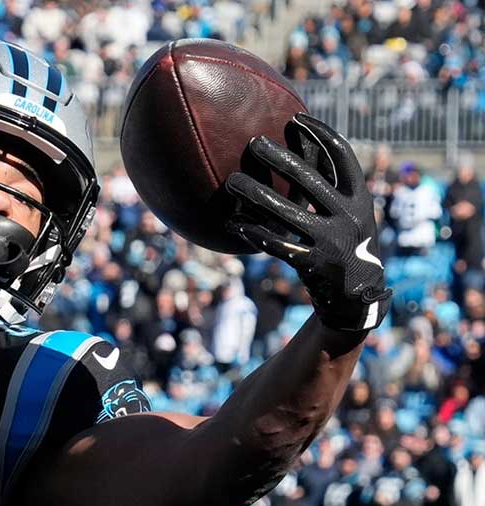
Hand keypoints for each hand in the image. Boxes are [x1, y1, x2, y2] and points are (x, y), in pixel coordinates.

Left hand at [224, 113, 391, 331]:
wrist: (357, 298)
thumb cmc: (346, 247)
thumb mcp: (352, 216)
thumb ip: (335, 190)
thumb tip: (303, 150)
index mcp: (361, 199)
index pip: (342, 156)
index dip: (320, 134)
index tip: (296, 118)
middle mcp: (351, 217)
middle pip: (309, 179)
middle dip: (279, 158)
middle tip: (254, 142)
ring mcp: (332, 241)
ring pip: (285, 212)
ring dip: (255, 194)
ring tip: (232, 181)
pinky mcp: (313, 264)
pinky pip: (276, 245)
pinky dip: (253, 232)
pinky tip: (233, 222)